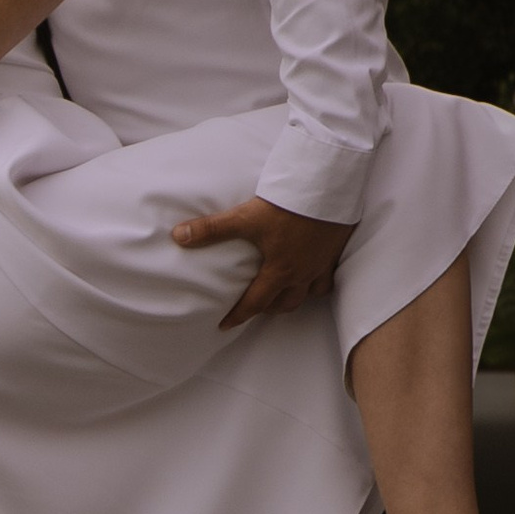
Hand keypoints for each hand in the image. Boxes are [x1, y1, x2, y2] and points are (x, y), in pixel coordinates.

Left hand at [172, 196, 353, 329]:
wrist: (326, 188)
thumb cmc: (287, 205)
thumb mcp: (244, 217)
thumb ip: (211, 229)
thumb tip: (179, 236)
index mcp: (279, 270)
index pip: (255, 302)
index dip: (238, 315)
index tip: (225, 325)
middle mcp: (302, 272)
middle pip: (286, 303)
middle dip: (269, 309)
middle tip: (255, 308)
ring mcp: (322, 263)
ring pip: (310, 294)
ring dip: (295, 298)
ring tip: (284, 294)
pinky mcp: (336, 250)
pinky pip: (329, 277)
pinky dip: (319, 282)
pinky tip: (313, 273)